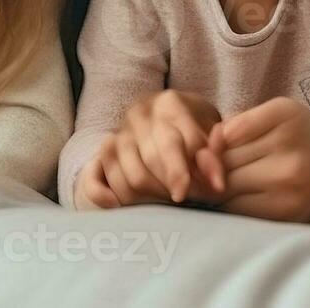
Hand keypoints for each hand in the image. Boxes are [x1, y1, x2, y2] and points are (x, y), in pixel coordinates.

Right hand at [76, 89, 226, 208]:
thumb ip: (215, 154)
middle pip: (154, 162)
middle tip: (193, 200)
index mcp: (169, 103)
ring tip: (170, 200)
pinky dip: (104, 196)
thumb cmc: (196, 128)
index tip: (215, 191)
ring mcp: (118, 133)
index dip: (199, 172)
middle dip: (176, 187)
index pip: (181, 144)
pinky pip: (93, 180)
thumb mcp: (212, 133)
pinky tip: (119, 207)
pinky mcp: (103, 153)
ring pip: (131, 178)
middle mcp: (139, 114)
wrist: (168, 118)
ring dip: (153, 198)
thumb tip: (216, 182)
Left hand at [204, 97, 309, 221]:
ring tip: (228, 179)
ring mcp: (289, 188)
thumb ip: (236, 124)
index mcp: (284, 117)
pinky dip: (231, 202)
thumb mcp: (274, 112)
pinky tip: (241, 194)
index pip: (226, 134)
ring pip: (227, 189)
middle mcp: (290, 153)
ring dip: (219, 186)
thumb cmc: (297, 133)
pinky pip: (238, 210)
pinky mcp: (286, 214)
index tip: (220, 145)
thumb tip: (203, 154)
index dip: (215, 142)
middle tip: (219, 165)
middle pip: (225, 164)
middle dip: (213, 166)